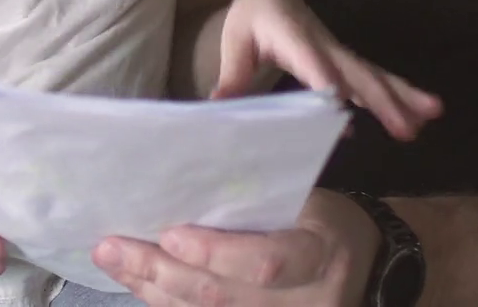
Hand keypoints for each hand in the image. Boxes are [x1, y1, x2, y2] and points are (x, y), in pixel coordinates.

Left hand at [94, 189, 380, 305]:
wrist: (366, 269)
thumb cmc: (326, 223)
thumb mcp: (306, 201)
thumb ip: (257, 200)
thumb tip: (186, 182)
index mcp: (318, 255)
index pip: (264, 262)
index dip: (215, 252)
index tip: (170, 232)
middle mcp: (301, 304)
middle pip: (222, 297)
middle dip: (159, 271)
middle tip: (111, 247)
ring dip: (151, 289)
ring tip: (112, 261)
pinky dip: (166, 303)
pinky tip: (137, 282)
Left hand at [214, 0, 441, 140]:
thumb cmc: (249, 21)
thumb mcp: (234, 44)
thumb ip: (232, 77)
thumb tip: (217, 107)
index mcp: (291, 34)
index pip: (309, 57)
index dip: (324, 76)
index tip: (340, 100)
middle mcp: (322, 42)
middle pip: (355, 70)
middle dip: (381, 98)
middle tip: (406, 127)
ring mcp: (337, 52)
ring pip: (374, 74)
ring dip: (402, 96)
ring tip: (432, 115)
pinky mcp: (344, 62)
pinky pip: (374, 78)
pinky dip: (398, 95)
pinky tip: (414, 120)